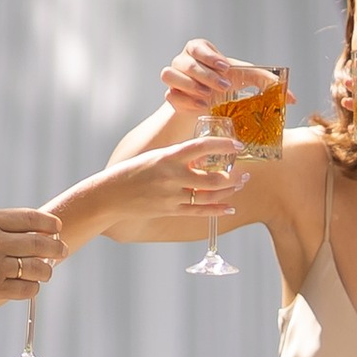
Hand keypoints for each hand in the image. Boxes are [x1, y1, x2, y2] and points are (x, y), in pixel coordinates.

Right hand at [0, 208, 64, 339]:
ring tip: (46, 273)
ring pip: (36, 267)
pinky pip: (24, 289)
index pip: (31, 218)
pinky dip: (31, 290)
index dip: (49, 224)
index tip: (56, 228)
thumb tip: (14, 229)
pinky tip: (29, 289)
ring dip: (46, 271)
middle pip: (39, 242)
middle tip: (62, 252)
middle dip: (56, 248)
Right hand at [102, 132, 238, 242]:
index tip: (238, 145)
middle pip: (212, 178)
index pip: (202, 147)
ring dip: (228, 191)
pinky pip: (199, 211)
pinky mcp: (170, 210)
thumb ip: (179, 157)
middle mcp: (173, 176)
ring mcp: (172, 196)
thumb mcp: (157, 156)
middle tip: (245, 172)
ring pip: (208, 196)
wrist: (111, 195)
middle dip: (233, 176)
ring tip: (239, 184)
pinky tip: (230, 207)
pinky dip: (217, 210)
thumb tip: (204, 157)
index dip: (223, 146)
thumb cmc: (133, 171)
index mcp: (169, 157)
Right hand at [161, 42, 274, 113]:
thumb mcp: (247, 78)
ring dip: (189, 86)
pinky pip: (170, 96)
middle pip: (184, 63)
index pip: (197, 46)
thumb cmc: (228, 82)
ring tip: (208, 98)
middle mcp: (183, 60)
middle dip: (204, 75)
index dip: (209, 56)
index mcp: (199, 50)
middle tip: (223, 86)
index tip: (226, 67)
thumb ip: (267, 82)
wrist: (210, 101)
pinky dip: (185, 102)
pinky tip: (201, 107)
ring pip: (169, 75)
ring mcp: (174, 77)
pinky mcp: (170, 95)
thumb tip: (292, 98)